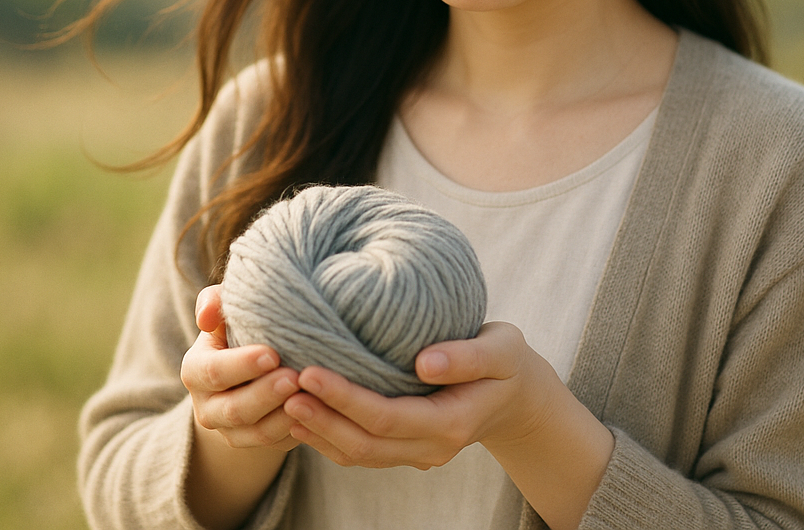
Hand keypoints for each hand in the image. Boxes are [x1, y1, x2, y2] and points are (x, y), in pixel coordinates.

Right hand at [180, 285, 300, 451]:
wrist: (249, 367)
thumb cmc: (240, 327)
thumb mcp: (226, 312)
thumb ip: (215, 303)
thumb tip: (208, 314)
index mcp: (195, 371)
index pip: (214, 372)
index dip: (242, 365)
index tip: (272, 354)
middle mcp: (207, 407)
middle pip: (235, 409)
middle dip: (266, 393)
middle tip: (296, 376)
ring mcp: (230, 431)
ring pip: (258, 432)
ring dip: (284, 415)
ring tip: (310, 394)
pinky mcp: (256, 443)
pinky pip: (277, 443)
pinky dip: (298, 428)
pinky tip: (318, 410)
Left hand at [280, 321, 554, 469]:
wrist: (518, 395)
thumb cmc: (508, 361)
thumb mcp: (502, 349)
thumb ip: (467, 356)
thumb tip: (422, 362)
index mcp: (452, 422)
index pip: (387, 418)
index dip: (345, 399)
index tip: (312, 371)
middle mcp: (431, 446)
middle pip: (365, 444)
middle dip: (322, 419)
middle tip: (286, 388)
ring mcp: (417, 452)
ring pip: (358, 455)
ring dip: (320, 432)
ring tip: (285, 402)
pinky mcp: (406, 446)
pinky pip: (363, 450)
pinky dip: (331, 436)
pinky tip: (307, 415)